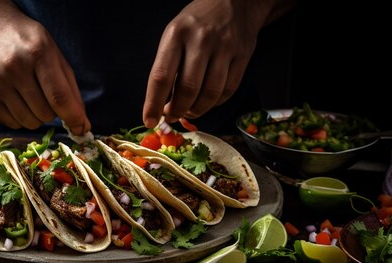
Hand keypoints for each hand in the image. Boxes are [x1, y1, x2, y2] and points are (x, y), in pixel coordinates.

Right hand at [0, 9, 90, 134]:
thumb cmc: (29, 44)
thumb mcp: (55, 56)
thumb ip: (71, 90)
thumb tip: (81, 125)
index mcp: (38, 53)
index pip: (59, 96)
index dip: (73, 117)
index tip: (81, 129)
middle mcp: (14, 68)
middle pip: (44, 113)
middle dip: (53, 112)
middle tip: (47, 96)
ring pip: (29, 122)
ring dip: (37, 117)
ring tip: (32, 97)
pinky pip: (12, 124)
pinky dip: (21, 118)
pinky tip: (17, 99)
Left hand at [142, 0, 269, 127]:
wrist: (235, 1)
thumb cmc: (197, 22)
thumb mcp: (174, 34)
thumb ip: (167, 65)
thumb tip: (159, 104)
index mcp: (176, 34)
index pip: (161, 76)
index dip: (153, 104)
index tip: (149, 121)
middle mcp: (201, 40)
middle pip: (187, 90)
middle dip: (176, 111)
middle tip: (171, 116)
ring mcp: (224, 47)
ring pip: (210, 94)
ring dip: (196, 110)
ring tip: (188, 111)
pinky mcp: (243, 55)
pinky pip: (228, 90)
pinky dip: (215, 103)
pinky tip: (206, 101)